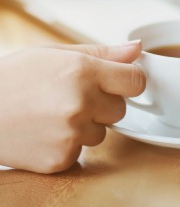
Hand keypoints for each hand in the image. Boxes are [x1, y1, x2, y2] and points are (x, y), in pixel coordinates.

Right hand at [0, 42, 144, 173]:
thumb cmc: (14, 78)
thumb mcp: (56, 54)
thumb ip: (102, 52)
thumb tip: (137, 49)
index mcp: (83, 71)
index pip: (136, 80)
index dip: (130, 80)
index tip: (121, 80)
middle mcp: (81, 103)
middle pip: (121, 108)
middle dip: (105, 103)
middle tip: (74, 96)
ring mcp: (71, 133)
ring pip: (103, 132)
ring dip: (87, 124)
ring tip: (55, 113)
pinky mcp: (61, 158)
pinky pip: (83, 151)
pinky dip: (70, 144)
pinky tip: (47, 131)